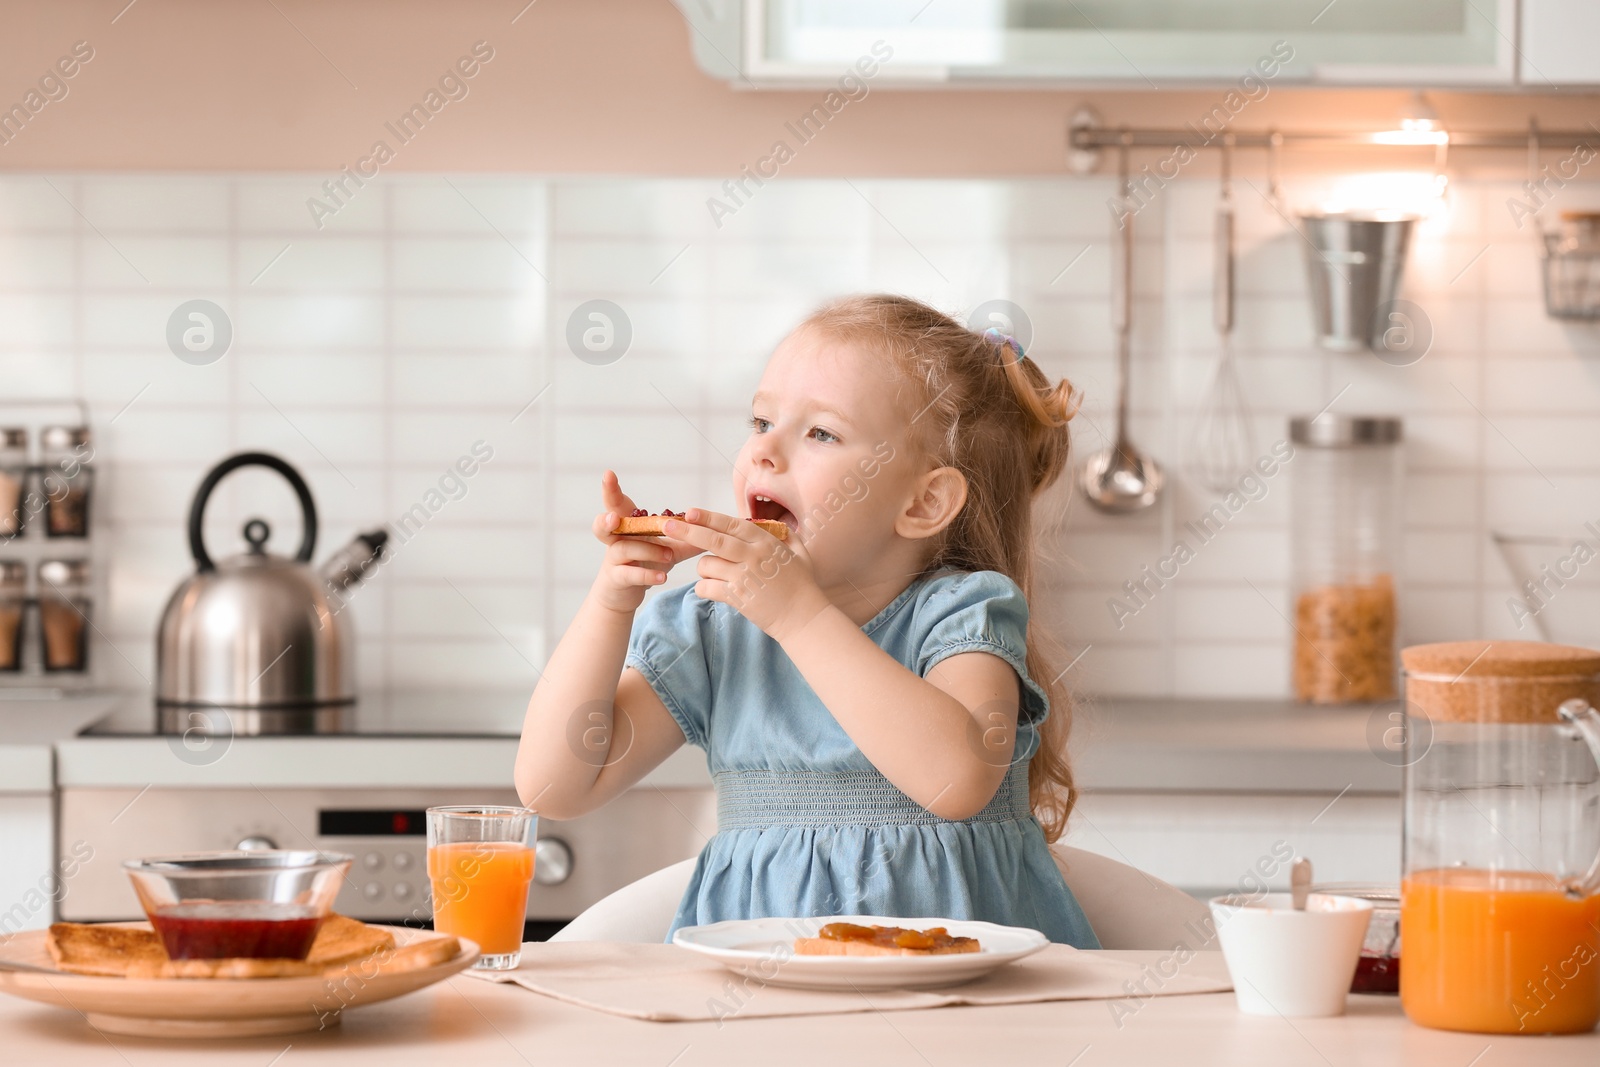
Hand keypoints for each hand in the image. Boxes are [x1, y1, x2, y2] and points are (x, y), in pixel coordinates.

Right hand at [589, 471, 700, 613]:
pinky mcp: (616, 579)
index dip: (610, 489)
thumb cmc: (645, 563)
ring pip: (624, 549)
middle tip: (614, 518)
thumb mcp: (668, 549)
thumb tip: (714, 528)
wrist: (624, 593)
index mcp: (628, 525)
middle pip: (602, 525)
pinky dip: (646, 574)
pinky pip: (629, 574)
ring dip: (648, 550)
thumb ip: (687, 539)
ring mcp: (614, 559)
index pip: (617, 503)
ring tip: (669, 555)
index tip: (609, 473)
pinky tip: (662, 576)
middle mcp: (616, 539)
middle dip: (605, 519)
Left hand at [664, 509, 829, 641]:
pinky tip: (712, 590)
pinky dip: (704, 588)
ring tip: (717, 575)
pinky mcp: (738, 597)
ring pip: (707, 565)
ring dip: (705, 570)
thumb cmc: (803, 585)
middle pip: (713, 540)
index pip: (731, 525)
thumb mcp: (800, 554)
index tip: (689, 512)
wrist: (804, 617)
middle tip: (667, 526)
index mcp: (765, 542)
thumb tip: (778, 525)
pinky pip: (707, 587)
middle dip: (687, 531)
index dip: (708, 517)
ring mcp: (745, 577)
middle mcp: (753, 556)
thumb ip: (787, 536)